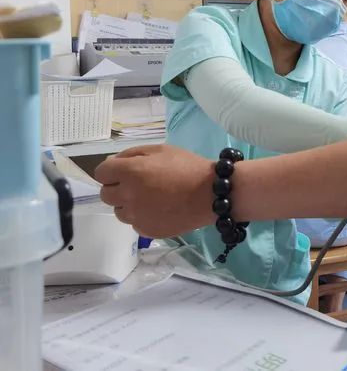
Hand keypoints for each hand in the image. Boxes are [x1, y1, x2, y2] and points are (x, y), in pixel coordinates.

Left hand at [95, 145, 215, 237]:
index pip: (101, 173)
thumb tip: (111, 164)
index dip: (111, 171)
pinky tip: (160, 209)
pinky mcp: (146, 231)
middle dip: (117, 187)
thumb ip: (131, 154)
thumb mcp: (161, 149)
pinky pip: (134, 223)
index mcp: (129, 172)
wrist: (211, 194)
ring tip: (152, 198)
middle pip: (105, 194)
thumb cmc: (187, 166)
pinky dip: (142, 216)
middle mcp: (127, 195)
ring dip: (128, 203)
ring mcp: (136, 216)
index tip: (125, 171)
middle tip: (140, 183)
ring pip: (119, 211)